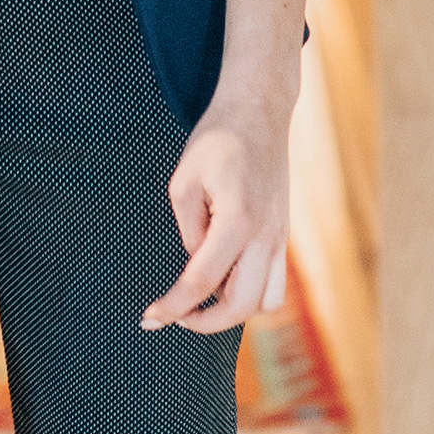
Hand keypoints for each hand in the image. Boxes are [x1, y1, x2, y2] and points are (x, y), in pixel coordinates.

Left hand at [140, 91, 293, 333]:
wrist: (259, 111)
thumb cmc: (217, 141)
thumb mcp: (184, 183)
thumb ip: (188, 232)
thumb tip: (193, 266)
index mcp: (238, 222)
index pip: (201, 283)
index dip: (172, 307)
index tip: (149, 318)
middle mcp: (266, 236)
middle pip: (240, 306)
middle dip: (205, 322)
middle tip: (176, 314)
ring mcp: (281, 237)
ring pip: (266, 302)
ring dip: (234, 310)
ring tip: (204, 297)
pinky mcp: (284, 234)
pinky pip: (275, 282)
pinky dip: (252, 293)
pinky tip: (226, 278)